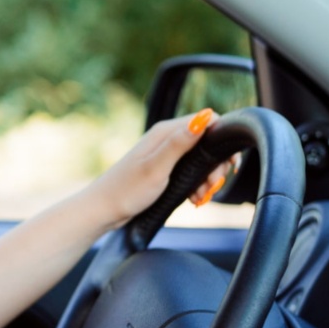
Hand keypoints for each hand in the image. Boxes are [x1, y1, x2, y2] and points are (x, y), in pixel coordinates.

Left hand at [86, 109, 230, 228]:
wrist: (103, 210)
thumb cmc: (126, 190)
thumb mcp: (156, 167)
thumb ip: (180, 143)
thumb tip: (204, 117)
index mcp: (166, 132)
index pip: (209, 120)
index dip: (223, 140)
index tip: (225, 165)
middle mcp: (167, 139)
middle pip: (209, 142)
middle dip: (217, 165)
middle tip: (212, 187)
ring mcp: (165, 154)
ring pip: (202, 159)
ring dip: (208, 179)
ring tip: (201, 197)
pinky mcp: (164, 169)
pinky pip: (191, 172)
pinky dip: (198, 185)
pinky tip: (195, 199)